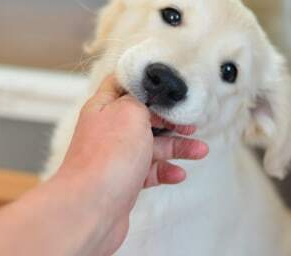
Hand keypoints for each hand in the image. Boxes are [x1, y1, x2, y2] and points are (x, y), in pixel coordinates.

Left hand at [58, 75, 207, 254]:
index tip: (166, 86)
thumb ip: (141, 99)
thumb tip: (148, 97)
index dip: (143, 82)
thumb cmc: (107, 158)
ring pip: (151, 145)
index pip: (122, 84)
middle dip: (169, 119)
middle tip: (190, 123)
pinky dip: (166, 170)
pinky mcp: (123, 179)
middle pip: (143, 116)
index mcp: (104, 106)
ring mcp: (116, 155)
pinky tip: (179, 174)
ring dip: (176, 146)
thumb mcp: (130, 112)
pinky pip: (149, 170)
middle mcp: (108, 129)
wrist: (90, 210)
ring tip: (200, 150)